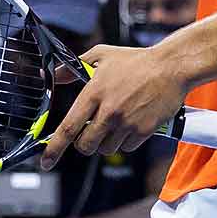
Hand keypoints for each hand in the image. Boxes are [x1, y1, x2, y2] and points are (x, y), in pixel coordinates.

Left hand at [39, 44, 188, 168]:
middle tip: (90, 132)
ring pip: (105, 148)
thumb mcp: (100, 56)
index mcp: (94, 93)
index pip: (68, 128)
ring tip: (114, 122)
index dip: (54, 148)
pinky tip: (130, 124)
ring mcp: (127, 123)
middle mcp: (109, 111)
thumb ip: (72, 68)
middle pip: (85, 145)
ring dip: (105, 141)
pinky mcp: (144, 130)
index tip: (46, 161)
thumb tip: (53, 75)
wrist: (171, 67)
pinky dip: (125, 141)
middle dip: (83, 143)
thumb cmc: (136, 61)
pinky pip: (126, 148)